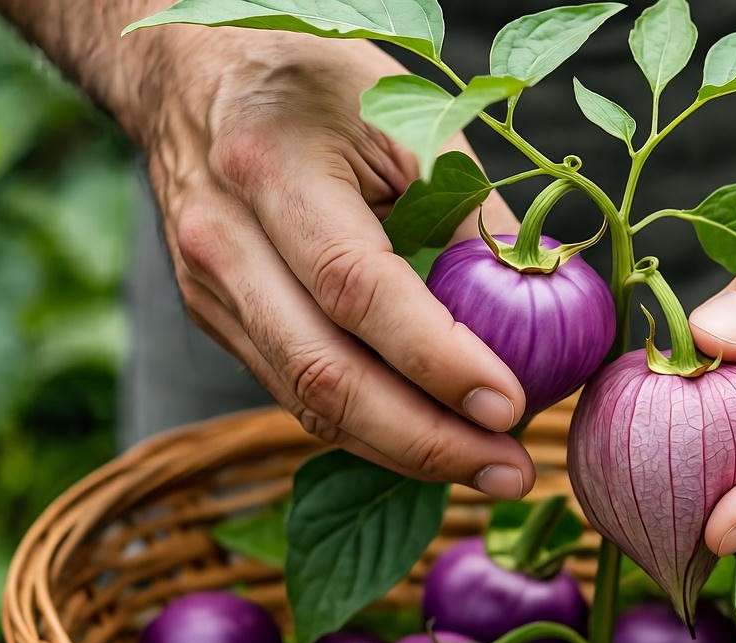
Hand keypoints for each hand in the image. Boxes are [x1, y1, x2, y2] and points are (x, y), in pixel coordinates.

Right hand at [135, 28, 534, 496]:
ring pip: (307, 401)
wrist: (194, 81)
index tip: (510, 404)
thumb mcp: (402, 119)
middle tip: (509, 468)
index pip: (357, 288)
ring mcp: (210, 291)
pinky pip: (297, 393)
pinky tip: (433, 441)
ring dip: (403, 451)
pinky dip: (370, 428)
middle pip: (323, 371)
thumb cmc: (313, 87)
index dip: (435, 357)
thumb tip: (541, 296)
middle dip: (425, 438)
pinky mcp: (219, 322)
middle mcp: (224, 240)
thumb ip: (467, 209)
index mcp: (270, 168)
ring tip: (489, 468)